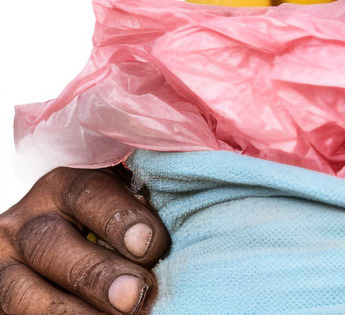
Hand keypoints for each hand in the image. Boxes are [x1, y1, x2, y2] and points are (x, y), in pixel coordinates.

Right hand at [0, 167, 167, 313]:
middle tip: (137, 295)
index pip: (86, 192)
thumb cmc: (108, 225)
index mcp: (62, 187)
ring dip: (71, 312)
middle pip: (52, 245)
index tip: (153, 245)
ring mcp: (4, 267)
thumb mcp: (119, 203)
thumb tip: (181, 228)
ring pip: (21, 294)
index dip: (119, 218)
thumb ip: (139, 208)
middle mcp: (25, 224)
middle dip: (97, 274)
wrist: (59, 252)